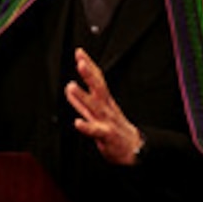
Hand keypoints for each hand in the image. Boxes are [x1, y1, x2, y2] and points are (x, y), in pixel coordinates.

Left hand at [64, 48, 143, 164]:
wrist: (134, 150)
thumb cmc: (114, 129)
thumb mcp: (98, 112)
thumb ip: (81, 101)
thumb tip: (68, 88)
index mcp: (105, 101)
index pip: (97, 79)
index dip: (89, 65)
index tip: (79, 52)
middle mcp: (106, 108)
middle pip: (98, 87)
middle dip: (89, 74)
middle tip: (81, 62)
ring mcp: (106, 121)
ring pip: (94, 106)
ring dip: (83, 96)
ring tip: (71, 87)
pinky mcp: (106, 136)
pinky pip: (95, 131)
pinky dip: (86, 127)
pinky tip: (77, 123)